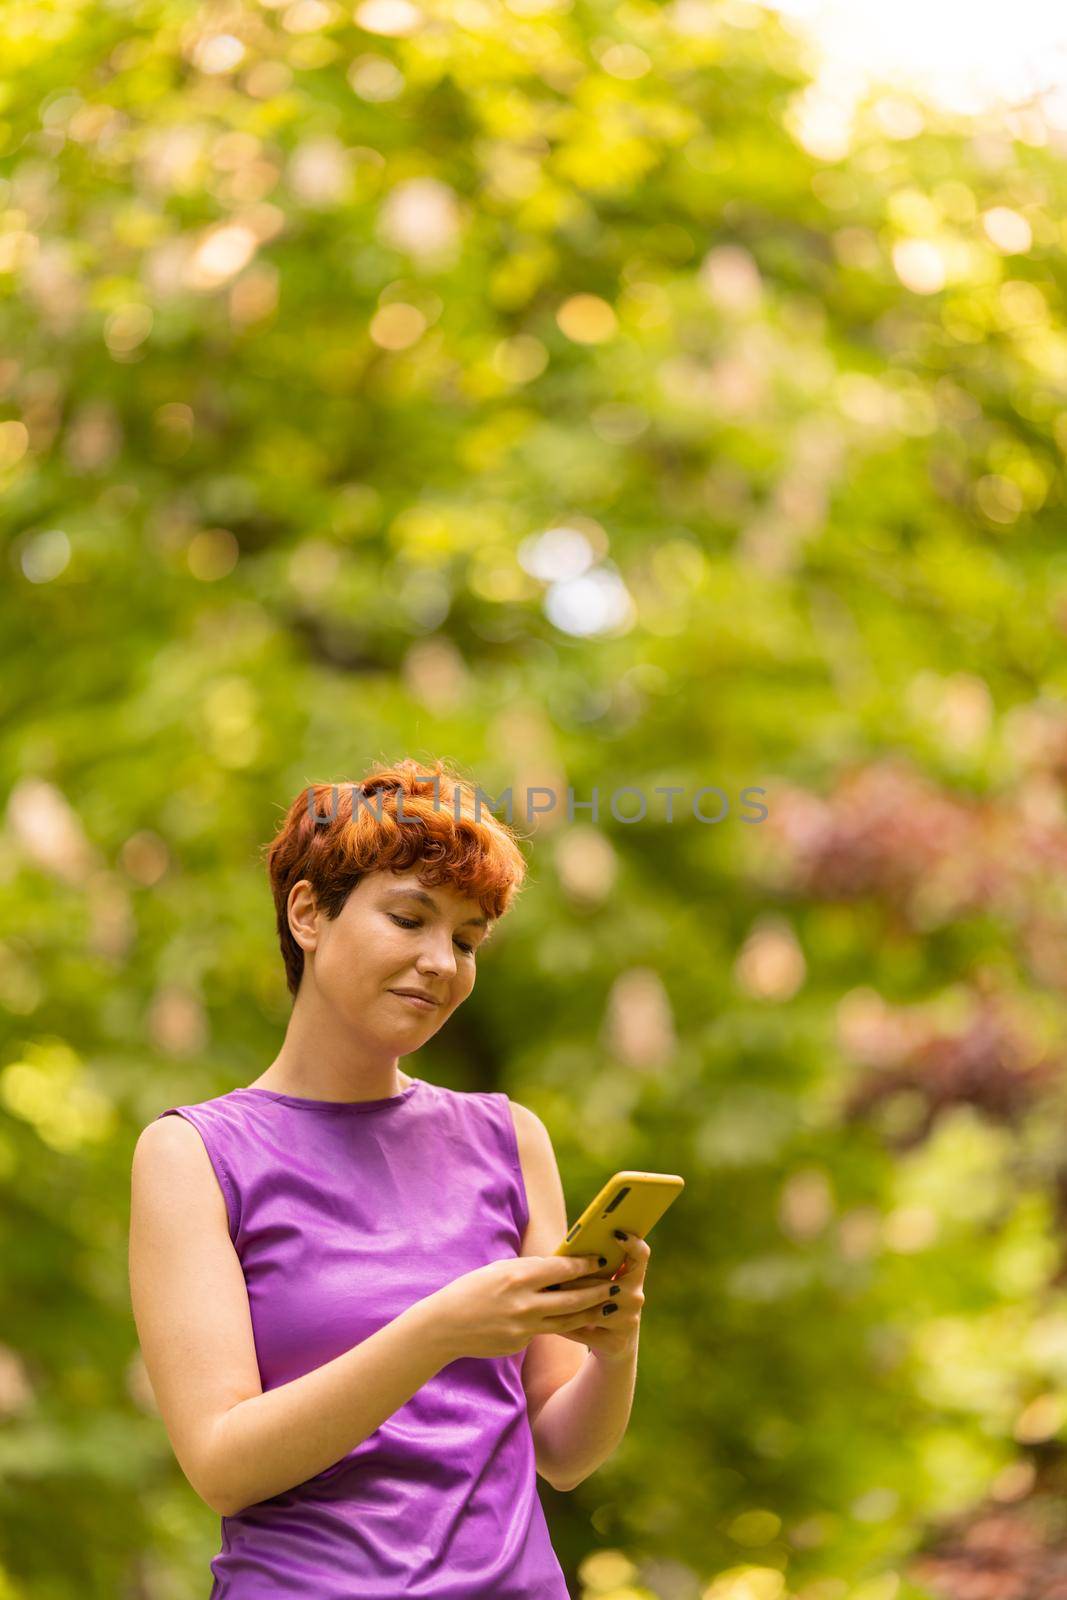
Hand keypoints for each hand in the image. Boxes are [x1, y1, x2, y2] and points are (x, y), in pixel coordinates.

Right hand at [430, 1252, 620, 1360]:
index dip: (585, 1264)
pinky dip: (560, 1326)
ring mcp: (523, 1327)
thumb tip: (559, 1269)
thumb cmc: (471, 1289)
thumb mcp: (499, 1270)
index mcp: (518, 1276)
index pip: (562, 1269)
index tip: (601, 1260)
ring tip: (607, 1307)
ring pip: (566, 1321)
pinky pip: (545, 1332)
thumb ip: (530, 1271)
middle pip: (572, 1298)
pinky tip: (574, 1322)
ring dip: (589, 1313)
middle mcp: (524, 1302)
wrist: (445, 1325)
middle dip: (597, 1292)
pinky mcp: (520, 1344)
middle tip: (615, 1286)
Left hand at [549, 1229, 647, 1363]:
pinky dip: (565, 1325)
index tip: (615, 1232)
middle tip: (553, 1278)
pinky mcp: (616, 1342)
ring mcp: (628, 1321)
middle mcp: (636, 1298)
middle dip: (578, 1281)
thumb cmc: (601, 1302)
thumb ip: (593, 1268)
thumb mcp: (602, 1283)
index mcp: (635, 1277)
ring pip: (592, 1307)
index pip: (641, 1255)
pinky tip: (549, 1319)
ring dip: (568, 1302)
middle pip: (604, 1283)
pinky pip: (585, 1330)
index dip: (632, 1243)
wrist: (614, 1344)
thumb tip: (566, 1251)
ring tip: (547, 1296)